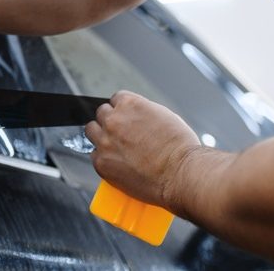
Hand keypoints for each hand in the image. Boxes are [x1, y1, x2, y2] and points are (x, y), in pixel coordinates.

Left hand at [86, 90, 200, 206]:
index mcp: (130, 104)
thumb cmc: (180, 147)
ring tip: (114, 146)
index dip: (122, 109)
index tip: (125, 117)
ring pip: (92, 131)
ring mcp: (105, 141)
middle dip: (110, 121)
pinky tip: (116, 162)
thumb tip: (136, 116)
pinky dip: (103, 157)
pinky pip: (94, 155)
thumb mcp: (165, 116)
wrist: (181, 173)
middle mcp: (114, 120)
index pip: (116, 99)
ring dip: (101, 136)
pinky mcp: (102, 162)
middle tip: (120, 133)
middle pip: (102, 114)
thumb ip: (143, 112)